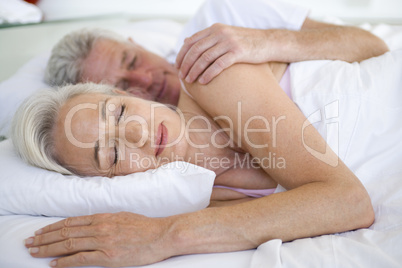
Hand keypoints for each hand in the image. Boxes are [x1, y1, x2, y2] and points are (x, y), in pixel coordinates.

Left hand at [24, 212, 172, 266]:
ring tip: (34, 251)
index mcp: (103, 217)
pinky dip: (64, 262)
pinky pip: (80, 258)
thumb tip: (91, 224)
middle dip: (44, 238)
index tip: (40, 232)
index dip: (53, 228)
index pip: (71, 222)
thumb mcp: (123, 217)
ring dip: (48, 248)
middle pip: (65, 232)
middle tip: (28, 242)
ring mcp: (103, 241)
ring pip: (69, 244)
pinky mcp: (108, 256)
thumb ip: (106, 220)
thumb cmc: (145, 227)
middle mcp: (99, 227)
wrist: (162, 235)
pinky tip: (53, 264)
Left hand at [176, 23, 271, 83]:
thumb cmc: (245, 43)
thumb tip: (187, 44)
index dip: (182, 54)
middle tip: (181, 76)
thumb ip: (208, 40)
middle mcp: (220, 33)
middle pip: (196, 50)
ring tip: (189, 81)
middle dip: (186, 64)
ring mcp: (229, 42)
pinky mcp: (238, 52)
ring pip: (205, 58)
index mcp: (215, 29)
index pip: (191, 41)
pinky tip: (203, 82)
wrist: (268, 43)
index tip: (177, 66)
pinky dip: (209, 74)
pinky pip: (218, 64)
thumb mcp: (225, 37)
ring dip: (194, 71)